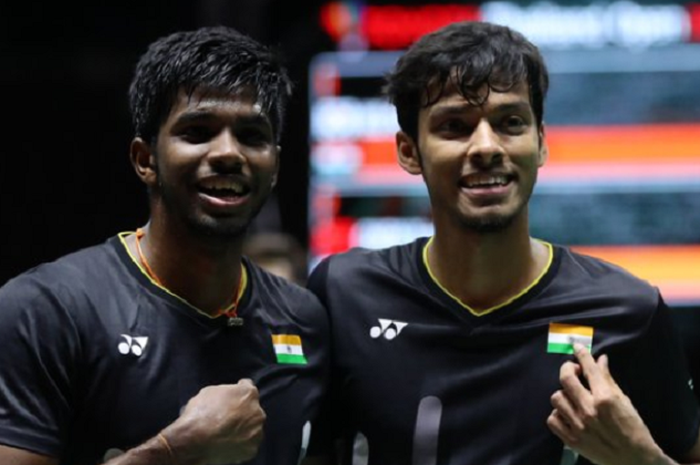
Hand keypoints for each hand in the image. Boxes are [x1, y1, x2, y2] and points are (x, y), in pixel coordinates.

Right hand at [164, 379, 265, 463]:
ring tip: (225, 434)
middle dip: (242, 413)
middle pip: (252, 410)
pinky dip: (239, 445)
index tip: (233, 397)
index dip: (238, 392)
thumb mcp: (209, 392)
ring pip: (252, 428)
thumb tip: (225, 396)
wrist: (195, 441)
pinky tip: (226, 444)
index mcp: (248, 394)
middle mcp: (258, 412)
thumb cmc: (200, 414)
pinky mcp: (251, 449)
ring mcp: (257, 432)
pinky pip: (247, 445)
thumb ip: (225, 393)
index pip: (248, 387)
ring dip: (243, 429)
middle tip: (227, 419)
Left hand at [546, 344, 674, 464]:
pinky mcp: (571, 440)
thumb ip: (608, 380)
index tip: (576, 347)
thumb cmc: (634, 428)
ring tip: (573, 397)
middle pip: (566, 379)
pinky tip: (567, 414)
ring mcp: (578, 425)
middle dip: (568, 369)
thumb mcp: (625, 401)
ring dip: (564, 394)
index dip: (581, 354)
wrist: (635, 459)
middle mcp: (589, 410)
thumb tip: (600, 359)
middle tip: (574, 370)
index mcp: (605, 398)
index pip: (589, 368)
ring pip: (556, 398)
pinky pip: (552, 419)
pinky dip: (558, 415)